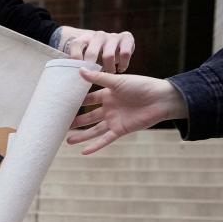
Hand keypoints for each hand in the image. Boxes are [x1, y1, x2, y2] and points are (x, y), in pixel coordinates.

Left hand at [56, 27, 134, 71]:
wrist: (112, 41)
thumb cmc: (92, 55)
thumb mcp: (83, 56)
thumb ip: (75, 64)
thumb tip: (65, 78)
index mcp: (83, 39)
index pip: (76, 47)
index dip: (75, 60)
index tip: (78, 72)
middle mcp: (97, 35)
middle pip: (91, 53)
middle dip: (91, 68)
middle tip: (94, 77)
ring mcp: (112, 35)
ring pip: (108, 55)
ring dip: (108, 69)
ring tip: (109, 73)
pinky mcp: (126, 37)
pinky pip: (125, 53)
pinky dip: (123, 64)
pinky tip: (120, 69)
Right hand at [67, 67, 187, 154]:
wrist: (162, 99)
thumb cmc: (143, 86)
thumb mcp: (118, 81)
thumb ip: (98, 79)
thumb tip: (80, 70)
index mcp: (108, 95)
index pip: (88, 100)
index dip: (76, 102)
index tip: (61, 105)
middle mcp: (109, 108)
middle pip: (88, 117)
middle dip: (76, 121)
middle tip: (60, 125)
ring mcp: (114, 120)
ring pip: (94, 130)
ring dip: (82, 136)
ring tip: (67, 140)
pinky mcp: (121, 130)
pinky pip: (106, 139)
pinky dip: (95, 146)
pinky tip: (84, 151)